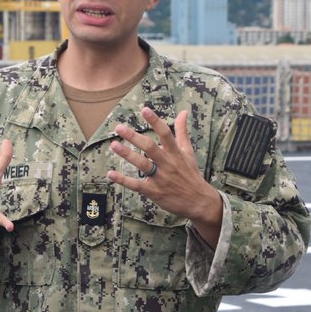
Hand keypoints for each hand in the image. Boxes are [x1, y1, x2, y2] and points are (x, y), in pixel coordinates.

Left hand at [107, 108, 223, 245]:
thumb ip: (182, 131)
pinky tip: (111, 174)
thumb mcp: (188, 152)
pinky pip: (136, 185)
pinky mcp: (154, 191)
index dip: (155, 121)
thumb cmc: (191, 174)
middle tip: (119, 127)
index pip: (165, 133)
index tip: (144, 110)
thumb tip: (183, 112)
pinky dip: (123, 180)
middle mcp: (168, 164)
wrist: (199, 201)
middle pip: (150, 148)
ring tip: (114, 145)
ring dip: (127, 154)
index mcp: (175, 153)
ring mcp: (160, 178)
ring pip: (142, 164)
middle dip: (134, 137)